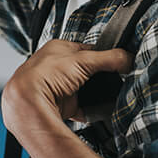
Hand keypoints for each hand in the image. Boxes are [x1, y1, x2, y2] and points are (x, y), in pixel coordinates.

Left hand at [2, 40, 132, 136]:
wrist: (29, 104)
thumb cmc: (44, 76)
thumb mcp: (83, 60)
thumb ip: (109, 58)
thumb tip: (127, 58)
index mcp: (58, 48)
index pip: (87, 49)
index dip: (103, 55)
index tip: (117, 62)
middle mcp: (56, 66)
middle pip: (86, 70)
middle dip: (98, 76)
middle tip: (113, 79)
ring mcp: (58, 86)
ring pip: (84, 88)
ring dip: (94, 92)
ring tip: (104, 93)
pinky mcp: (62, 104)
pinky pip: (82, 106)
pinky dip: (91, 109)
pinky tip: (96, 108)